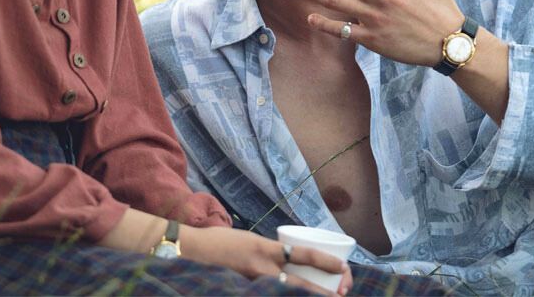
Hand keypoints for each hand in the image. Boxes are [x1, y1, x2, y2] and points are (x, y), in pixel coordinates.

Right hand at [183, 226, 352, 294]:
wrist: (190, 251)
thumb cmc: (221, 242)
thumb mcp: (251, 241)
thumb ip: (270, 253)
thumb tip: (290, 261)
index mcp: (265, 249)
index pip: (302, 254)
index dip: (325, 262)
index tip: (343, 268)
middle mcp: (261, 268)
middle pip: (300, 284)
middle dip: (323, 292)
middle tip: (342, 292)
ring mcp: (252, 283)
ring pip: (287, 294)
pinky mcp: (242, 290)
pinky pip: (271, 295)